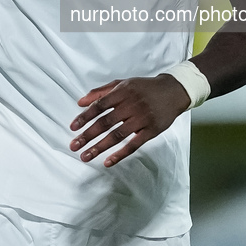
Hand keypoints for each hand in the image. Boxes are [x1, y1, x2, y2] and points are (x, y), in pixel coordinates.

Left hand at [69, 74, 190, 167]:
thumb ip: (101, 92)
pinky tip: (108, 162)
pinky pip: (134, 145)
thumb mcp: (122, 83)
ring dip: (100, 147)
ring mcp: (142, 119)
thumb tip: (80, 102)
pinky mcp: (151, 131)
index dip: (85, 117)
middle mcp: (131, 105)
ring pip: (117, 135)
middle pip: (106, 122)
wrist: (173, 91)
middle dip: (88, 135)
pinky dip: (120, 154)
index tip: (73, 127)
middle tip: (74, 146)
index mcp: (122, 92)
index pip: (99, 106)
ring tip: (86, 156)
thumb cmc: (144, 88)